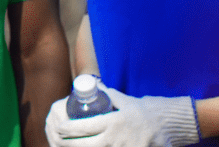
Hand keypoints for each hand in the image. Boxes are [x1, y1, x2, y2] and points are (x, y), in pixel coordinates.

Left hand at [45, 82, 199, 146]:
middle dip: (66, 143)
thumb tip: (90, 83)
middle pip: (84, 144)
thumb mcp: (123, 100)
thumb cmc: (143, 111)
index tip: (58, 127)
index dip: (67, 128)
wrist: (166, 127)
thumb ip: (106, 93)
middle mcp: (115, 138)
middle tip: (56, 138)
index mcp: (112, 122)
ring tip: (64, 146)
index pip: (84, 127)